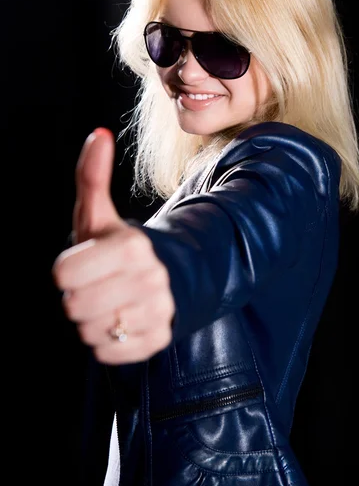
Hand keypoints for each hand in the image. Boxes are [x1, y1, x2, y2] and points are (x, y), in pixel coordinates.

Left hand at [51, 128, 174, 363]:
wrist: (169, 276)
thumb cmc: (121, 246)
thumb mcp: (100, 214)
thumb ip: (93, 175)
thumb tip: (98, 134)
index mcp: (131, 246)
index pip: (63, 275)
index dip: (68, 270)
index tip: (86, 264)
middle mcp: (149, 279)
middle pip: (74, 306)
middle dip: (79, 296)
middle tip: (98, 284)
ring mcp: (157, 312)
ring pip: (89, 332)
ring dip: (92, 319)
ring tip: (111, 302)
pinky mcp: (158, 339)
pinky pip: (107, 352)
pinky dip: (107, 340)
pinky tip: (122, 320)